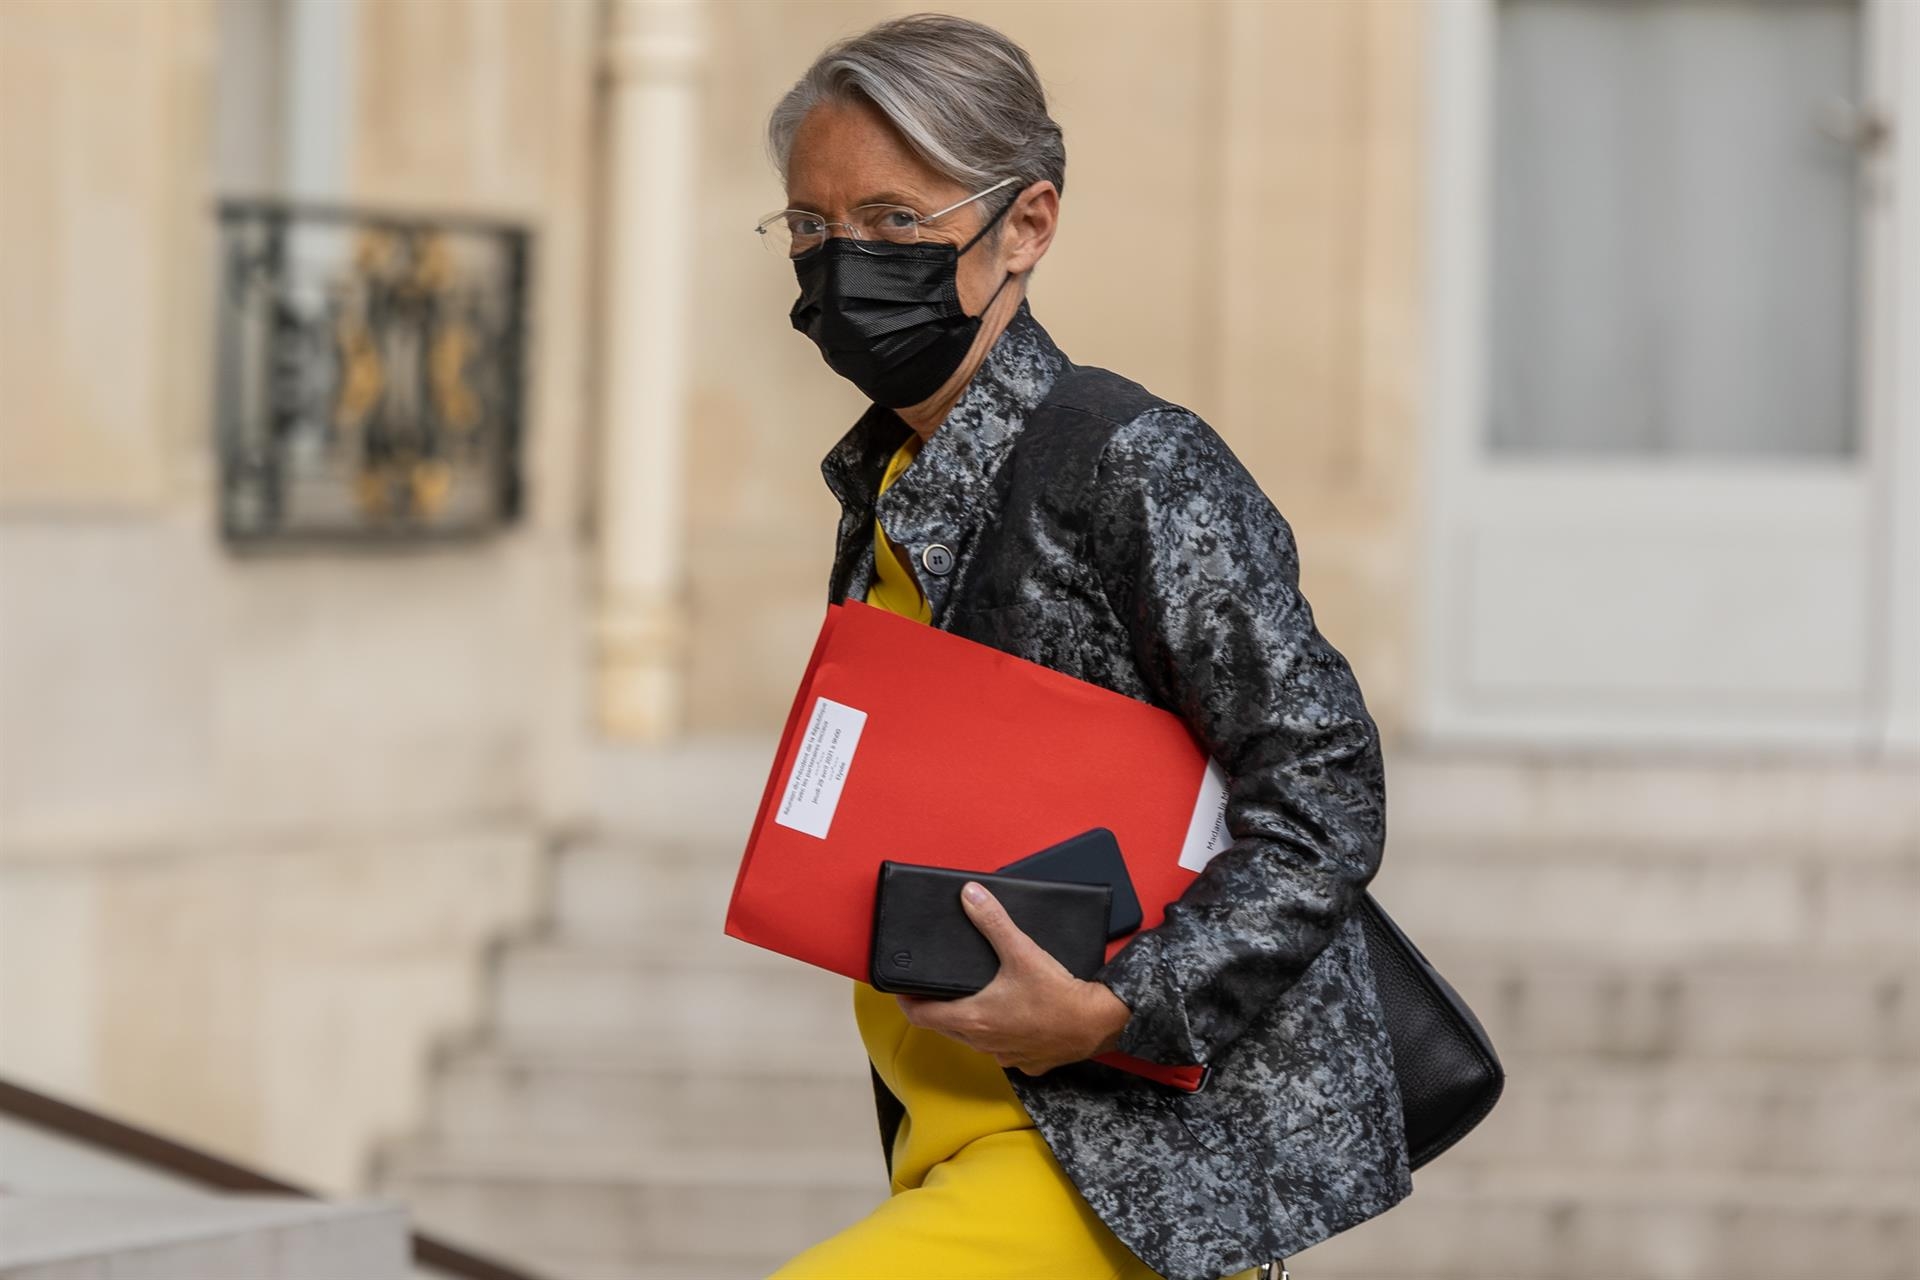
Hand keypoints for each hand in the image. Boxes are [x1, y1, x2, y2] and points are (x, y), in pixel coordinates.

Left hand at [894, 880, 1134, 1075]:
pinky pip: (1001, 1050)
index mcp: (973, 1018)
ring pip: (973, 1041)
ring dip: (966, 1023)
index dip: (907, 1002)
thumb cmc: (1058, 995)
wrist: (1096, 1024)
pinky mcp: (1026, 1063)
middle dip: (935, 1009)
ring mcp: (1004, 1056)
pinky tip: (1009, 1018)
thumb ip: (992, 921)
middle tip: (933, 990)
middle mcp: (984, 1043)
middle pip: (945, 1028)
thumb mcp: (1021, 951)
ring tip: (969, 999)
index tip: (901, 991)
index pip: (921, 1016)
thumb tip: (970, 896)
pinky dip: (997, 1035)